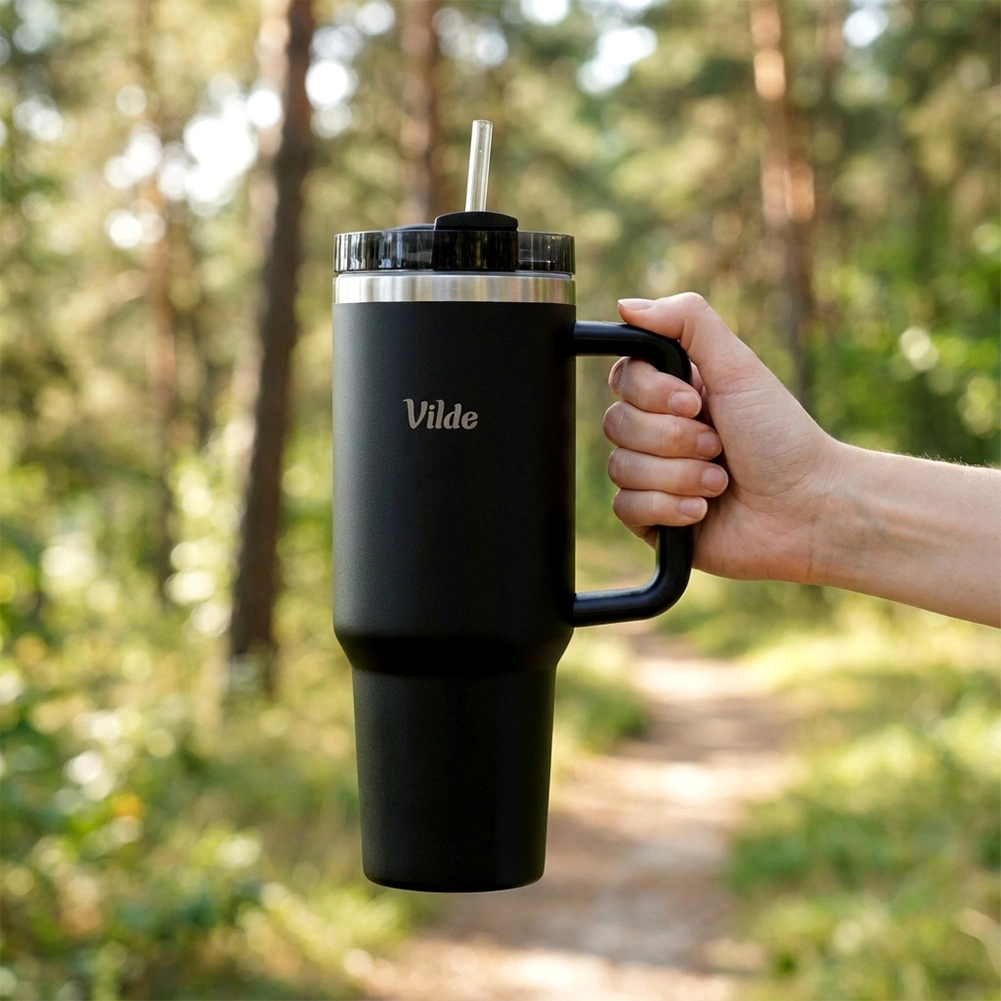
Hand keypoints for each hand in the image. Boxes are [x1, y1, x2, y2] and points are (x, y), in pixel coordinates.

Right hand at [605, 294, 837, 582]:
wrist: (808, 509)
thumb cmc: (782, 438)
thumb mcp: (739, 367)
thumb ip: (687, 322)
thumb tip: (627, 305)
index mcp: (675, 393)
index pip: (623, 379)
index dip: (652, 393)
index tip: (695, 402)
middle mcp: (659, 432)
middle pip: (616, 423)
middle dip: (673, 439)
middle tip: (718, 445)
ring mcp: (653, 477)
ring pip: (620, 467)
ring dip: (678, 475)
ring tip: (720, 482)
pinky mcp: (652, 520)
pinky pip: (625, 507)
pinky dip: (668, 507)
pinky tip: (702, 510)